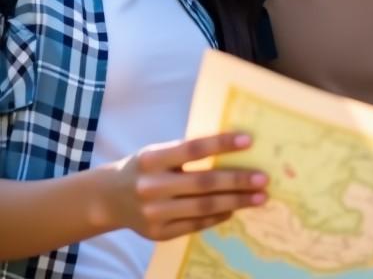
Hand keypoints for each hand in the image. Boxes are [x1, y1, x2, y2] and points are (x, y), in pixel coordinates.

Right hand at [100, 132, 268, 239]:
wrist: (109, 198)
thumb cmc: (146, 168)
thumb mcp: (160, 152)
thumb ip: (189, 152)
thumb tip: (236, 148)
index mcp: (152, 158)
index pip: (193, 149)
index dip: (221, 144)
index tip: (249, 140)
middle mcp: (151, 186)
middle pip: (203, 183)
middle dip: (237, 180)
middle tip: (263, 178)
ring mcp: (153, 212)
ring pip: (203, 207)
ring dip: (236, 202)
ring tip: (259, 197)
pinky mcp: (157, 233)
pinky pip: (195, 224)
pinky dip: (218, 217)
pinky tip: (234, 210)